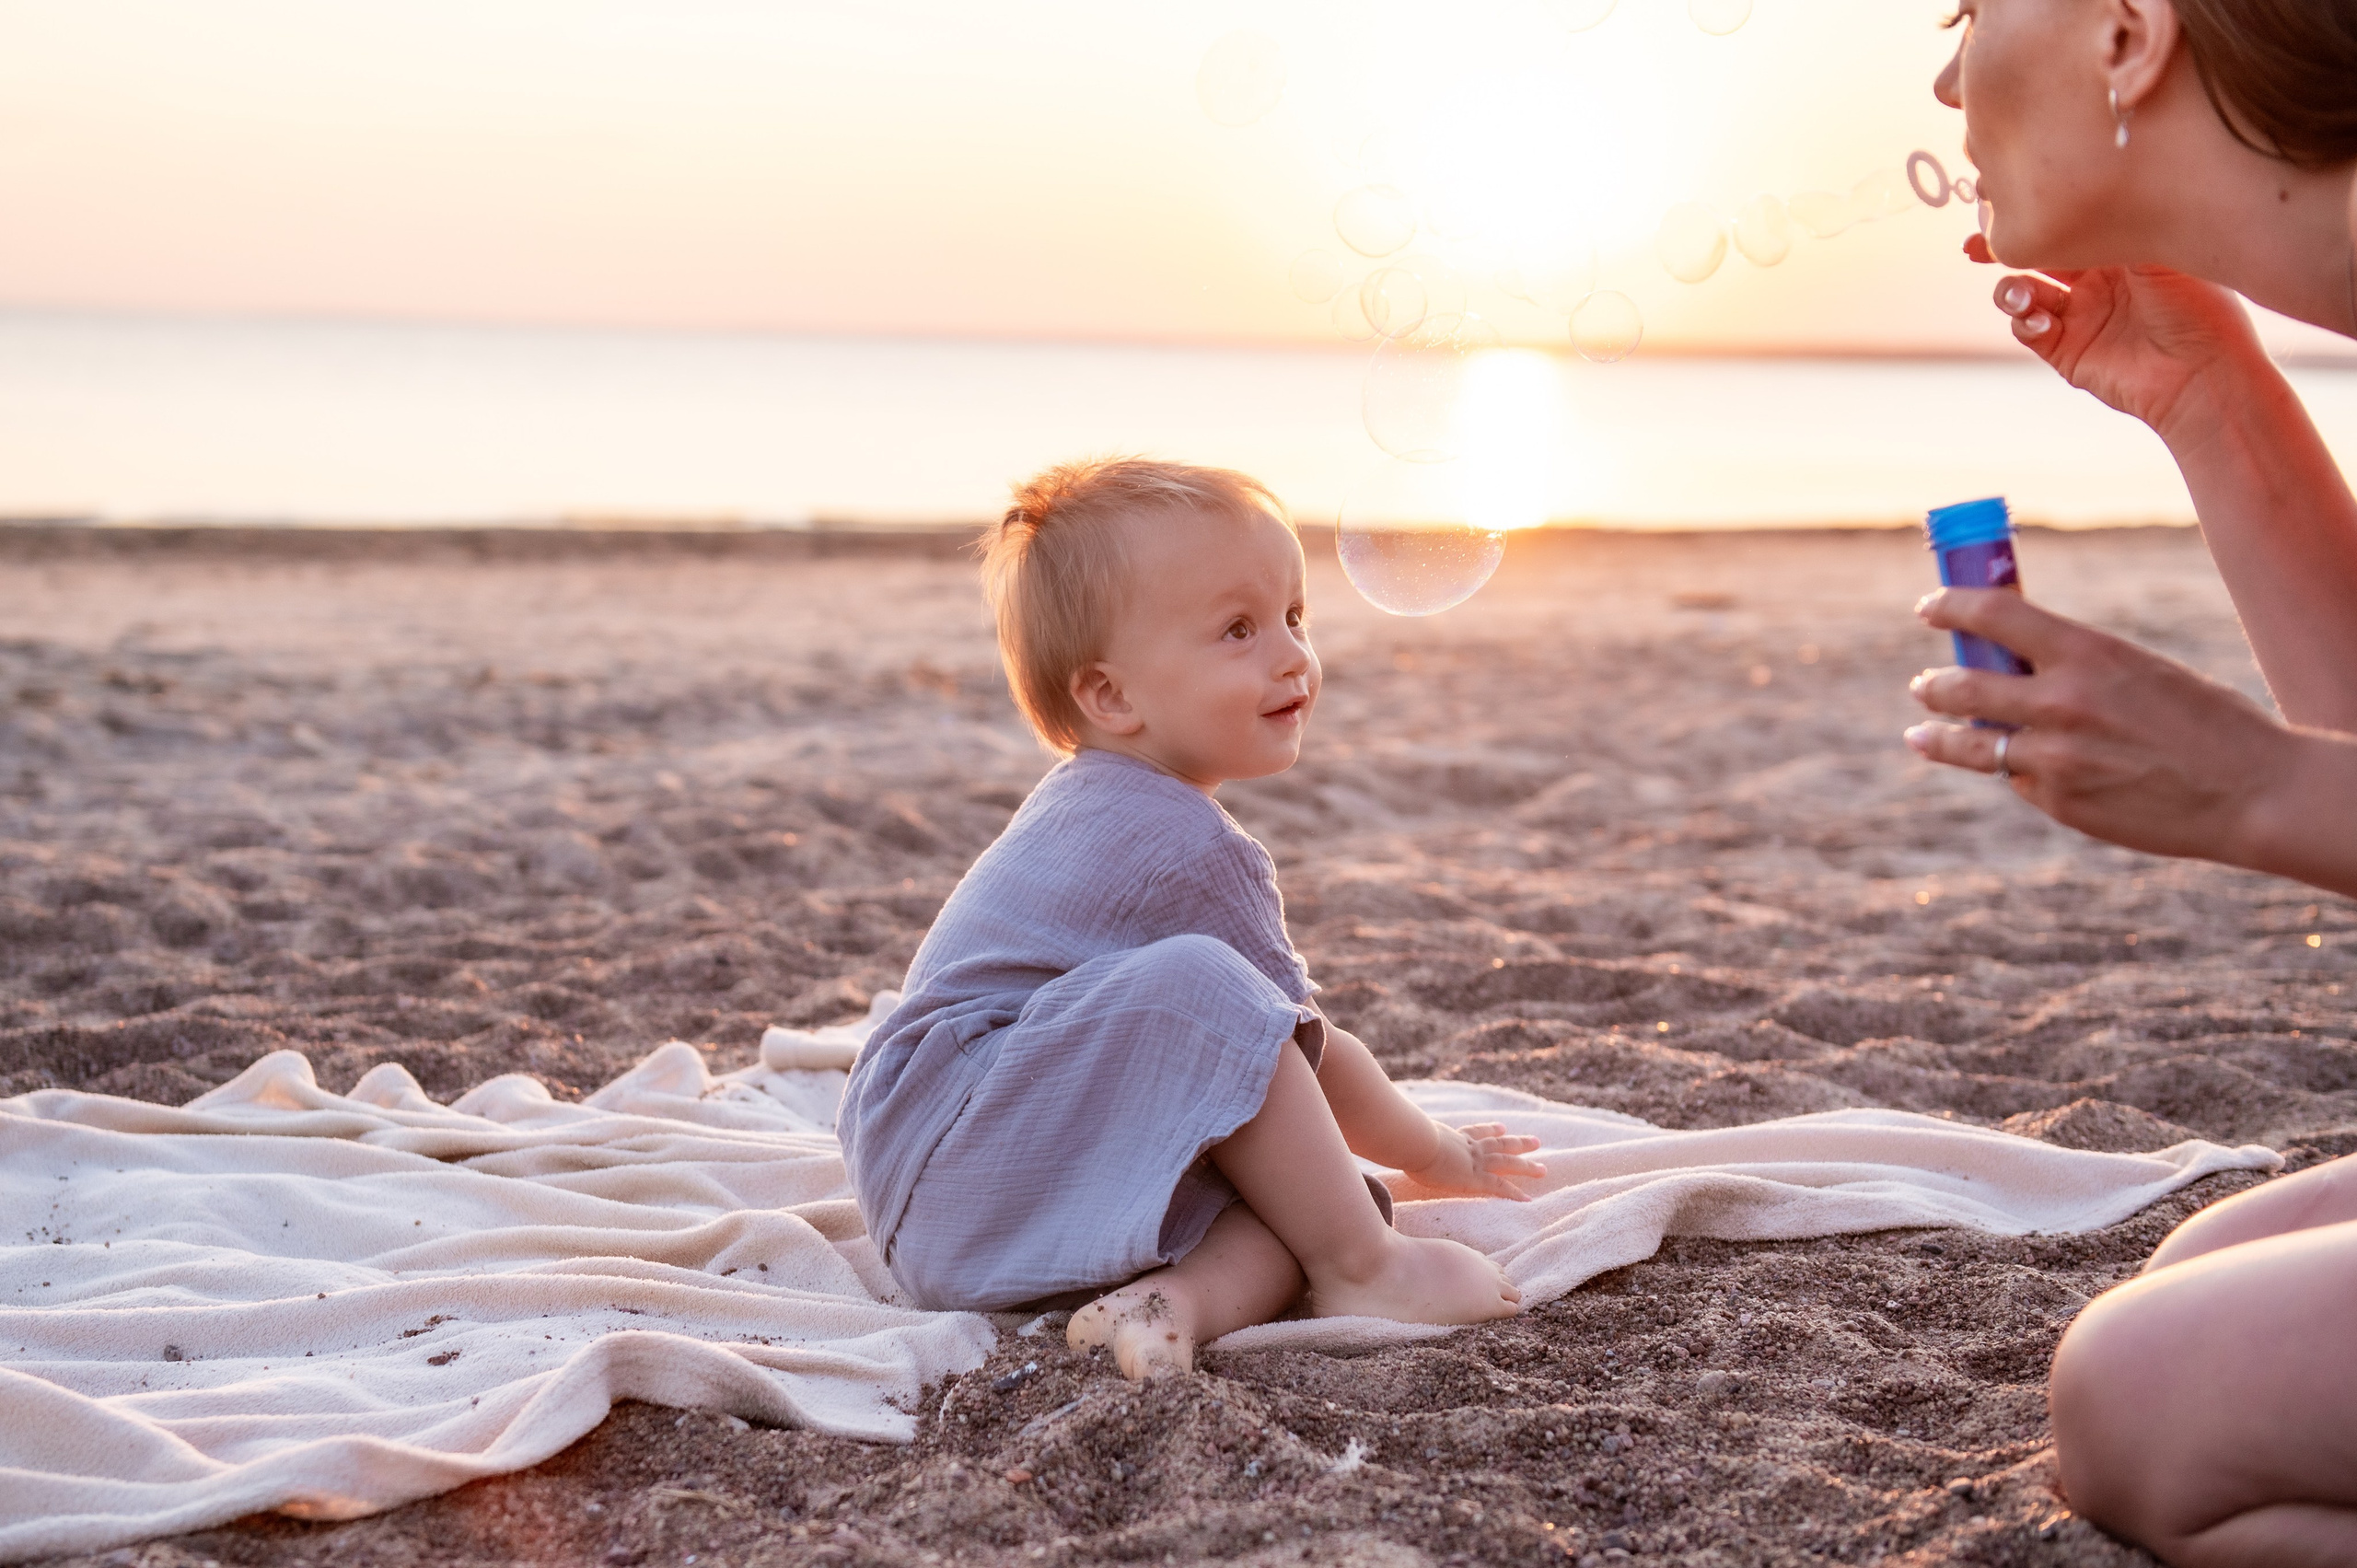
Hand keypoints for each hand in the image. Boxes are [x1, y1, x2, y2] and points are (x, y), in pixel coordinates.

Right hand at [1391, 1120, 1545, 1202]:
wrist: (1413, 1140)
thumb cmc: (1403, 1138)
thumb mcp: (1403, 1135)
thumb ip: (1399, 1136)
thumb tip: (1381, 1133)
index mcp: (1451, 1136)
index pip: (1474, 1132)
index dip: (1489, 1129)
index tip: (1501, 1127)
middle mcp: (1467, 1146)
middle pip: (1498, 1143)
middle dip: (1517, 1142)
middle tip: (1536, 1141)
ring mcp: (1473, 1161)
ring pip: (1507, 1162)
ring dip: (1526, 1165)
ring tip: (1543, 1168)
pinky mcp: (1474, 1178)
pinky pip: (1500, 1186)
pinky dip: (1515, 1192)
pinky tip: (1529, 1198)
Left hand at [1903, 587, 2299, 863]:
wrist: (2252, 791)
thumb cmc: (2205, 722)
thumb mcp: (2138, 669)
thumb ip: (2076, 666)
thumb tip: (2014, 658)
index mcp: (2087, 652)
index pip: (1994, 614)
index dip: (1951, 607)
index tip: (1929, 608)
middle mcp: (2061, 701)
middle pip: (1962, 684)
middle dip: (1933, 684)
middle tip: (1923, 684)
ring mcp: (2055, 756)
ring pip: (1971, 743)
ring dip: (1938, 736)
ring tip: (1921, 733)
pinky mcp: (2059, 802)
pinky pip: (2018, 779)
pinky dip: (2016, 772)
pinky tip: (2023, 772)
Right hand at [1965, 234, 2269, 444]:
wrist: (2203, 373)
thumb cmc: (2199, 306)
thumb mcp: (2159, 250)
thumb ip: (2109, 226)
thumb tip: (2067, 202)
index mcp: (2122, 251)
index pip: (2069, 227)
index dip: (2038, 217)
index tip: (2003, 205)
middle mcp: (2098, 281)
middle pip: (2036, 257)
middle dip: (2002, 249)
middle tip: (1975, 245)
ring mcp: (2080, 317)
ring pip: (2023, 294)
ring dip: (2011, 290)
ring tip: (2021, 296)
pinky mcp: (2067, 352)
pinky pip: (2028, 330)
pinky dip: (2025, 322)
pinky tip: (2042, 321)